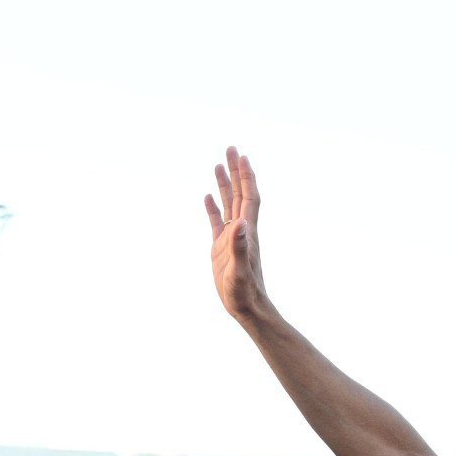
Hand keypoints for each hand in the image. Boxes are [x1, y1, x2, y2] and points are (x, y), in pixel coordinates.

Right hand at [204, 147, 263, 319]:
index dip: (246, 177)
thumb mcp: (240, 271)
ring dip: (225, 184)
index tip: (242, 156)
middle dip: (236, 171)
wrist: (246, 307)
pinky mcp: (220, 248)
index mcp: (247, 231)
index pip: (249, 197)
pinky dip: (213, 207)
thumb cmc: (244, 292)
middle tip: (231, 148)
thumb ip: (240, 247)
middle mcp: (241, 230)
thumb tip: (239, 223)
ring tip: (218, 164)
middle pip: (239, 194)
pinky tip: (208, 196)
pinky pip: (216, 222)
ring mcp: (230, 238)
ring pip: (228, 204)